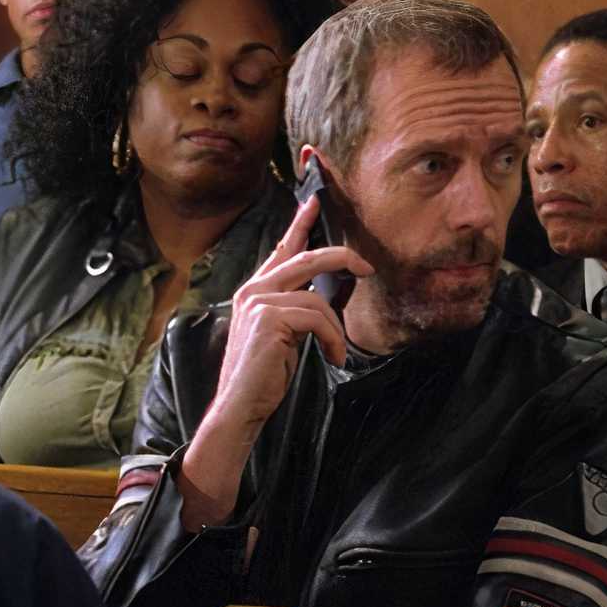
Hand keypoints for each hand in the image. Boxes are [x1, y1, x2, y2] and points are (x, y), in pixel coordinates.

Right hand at [177, 196, 374, 528]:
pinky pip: (318, 317)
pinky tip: (330, 358)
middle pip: (306, 258)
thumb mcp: (283, 336)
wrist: (239, 404)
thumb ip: (297, 311)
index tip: (314, 201)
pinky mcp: (269, 317)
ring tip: (335, 352)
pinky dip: (332, 339)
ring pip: (317, 296)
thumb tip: (329, 297)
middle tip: (367, 268)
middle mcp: (253, 289)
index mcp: (254, 291)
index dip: (299, 223)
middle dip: (341, 258)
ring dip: (335, 328)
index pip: (282, 250)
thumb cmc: (262, 376)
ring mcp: (258, 301)